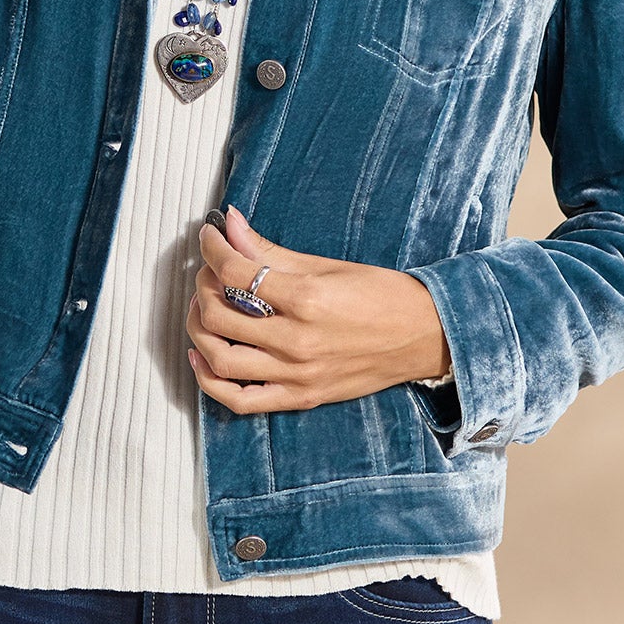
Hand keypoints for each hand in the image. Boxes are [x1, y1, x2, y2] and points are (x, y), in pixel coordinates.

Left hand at [184, 205, 452, 414]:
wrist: (424, 337)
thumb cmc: (382, 295)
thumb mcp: (327, 265)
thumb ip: (271, 250)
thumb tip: (230, 223)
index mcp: (307, 299)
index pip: (235, 272)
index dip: (212, 249)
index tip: (208, 237)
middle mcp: (298, 341)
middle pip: (220, 316)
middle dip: (201, 287)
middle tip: (207, 271)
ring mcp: (298, 375)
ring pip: (221, 360)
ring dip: (199, 331)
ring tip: (202, 309)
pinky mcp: (301, 398)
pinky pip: (241, 400)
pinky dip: (211, 381)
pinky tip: (202, 357)